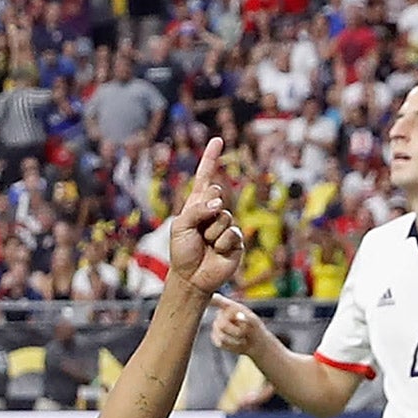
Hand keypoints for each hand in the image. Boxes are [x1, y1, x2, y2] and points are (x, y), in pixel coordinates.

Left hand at [167, 137, 244, 294]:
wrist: (191, 277)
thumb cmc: (182, 252)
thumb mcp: (180, 227)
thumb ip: (196, 210)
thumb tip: (218, 204)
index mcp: (197, 205)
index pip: (205, 177)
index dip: (211, 158)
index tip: (217, 140)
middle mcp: (213, 211)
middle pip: (217, 193)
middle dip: (207, 208)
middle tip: (200, 227)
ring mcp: (226, 224)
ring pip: (224, 216)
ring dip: (211, 232)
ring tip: (205, 244)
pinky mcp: (236, 239)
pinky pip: (232, 233)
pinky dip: (221, 243)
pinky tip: (216, 251)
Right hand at [209, 295, 267, 356]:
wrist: (254, 344)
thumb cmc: (255, 329)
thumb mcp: (255, 322)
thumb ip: (248, 318)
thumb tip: (239, 317)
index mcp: (230, 307)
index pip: (217, 300)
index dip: (209, 299)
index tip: (205, 297)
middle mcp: (220, 315)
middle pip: (222, 324)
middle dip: (236, 331)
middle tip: (246, 333)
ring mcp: (216, 326)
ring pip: (222, 336)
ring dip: (236, 339)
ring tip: (243, 338)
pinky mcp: (215, 338)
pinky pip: (221, 343)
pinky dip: (232, 345)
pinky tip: (237, 342)